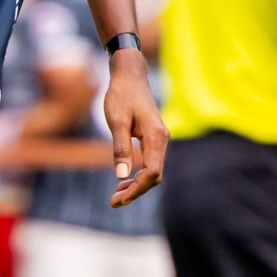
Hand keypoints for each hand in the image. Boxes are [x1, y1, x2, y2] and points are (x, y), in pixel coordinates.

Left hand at [102, 49, 167, 206]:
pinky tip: (124, 180)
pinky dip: (138, 174)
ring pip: (153, 171)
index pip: (152, 173)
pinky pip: (150, 162)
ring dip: (136, 185)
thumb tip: (121, 176)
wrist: (129, 74)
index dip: (137, 189)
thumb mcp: (116, 121)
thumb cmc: (121, 95)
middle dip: (136, 191)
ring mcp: (159, 139)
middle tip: (114, 202)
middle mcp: (162, 140)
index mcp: (156, 137)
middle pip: (154, 176)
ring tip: (117, 196)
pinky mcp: (153, 137)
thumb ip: (120, 147)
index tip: (118, 199)